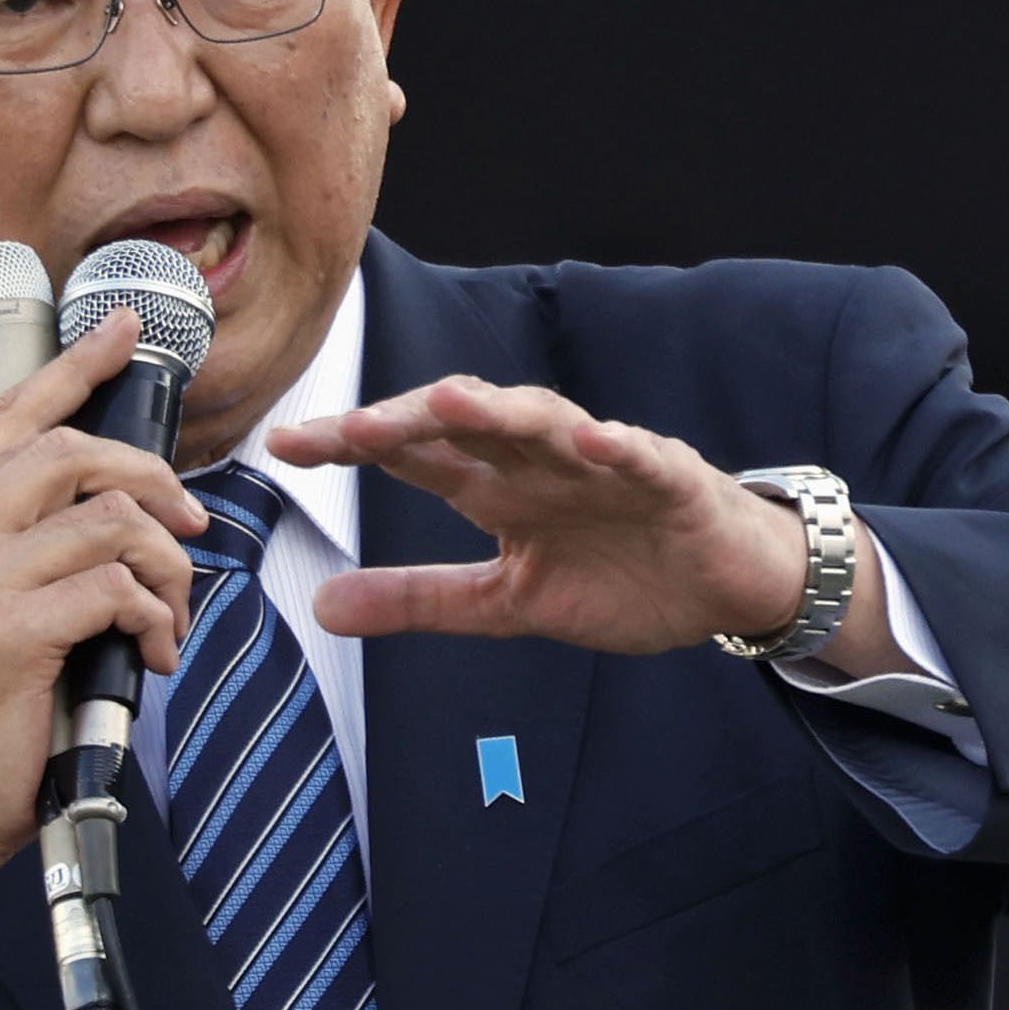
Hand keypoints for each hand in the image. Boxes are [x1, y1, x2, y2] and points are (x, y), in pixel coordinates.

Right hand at [0, 308, 209, 968]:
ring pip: (109, 519)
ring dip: (166, 566)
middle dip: (154, 479)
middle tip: (193, 526)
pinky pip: (115, 586)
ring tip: (170, 615)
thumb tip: (134, 517)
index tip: (124, 328)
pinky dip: (155, 617)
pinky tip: (154, 656)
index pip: (11, 419)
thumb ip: (37, 553)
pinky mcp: (9, 631)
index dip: (72, 366)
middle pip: (73, 453)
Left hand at [265, 376, 830, 655]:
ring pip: (545, 423)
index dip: (353, 447)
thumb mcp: (505, 604)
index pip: (414, 456)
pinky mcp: (670, 480)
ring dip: (498, 410)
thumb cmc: (620, 577)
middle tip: (350, 430)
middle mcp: (540, 463)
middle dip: (408, 421)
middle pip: (466, 425)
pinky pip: (641, 459)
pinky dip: (619, 448)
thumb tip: (320, 606)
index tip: (284, 447)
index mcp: (499, 489)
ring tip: (448, 403)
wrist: (725, 586)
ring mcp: (604, 465)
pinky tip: (594, 441)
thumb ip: (418, 601)